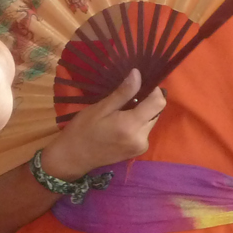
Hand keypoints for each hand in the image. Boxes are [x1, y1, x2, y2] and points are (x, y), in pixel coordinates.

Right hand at [40, 69, 165, 179]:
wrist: (73, 157)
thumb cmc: (82, 130)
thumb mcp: (100, 108)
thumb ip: (122, 93)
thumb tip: (138, 74)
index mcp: (131, 125)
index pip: (158, 103)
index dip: (153, 91)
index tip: (139, 85)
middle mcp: (141, 137)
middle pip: (156, 112)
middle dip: (145, 103)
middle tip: (124, 100)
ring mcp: (141, 146)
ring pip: (151, 121)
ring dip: (141, 113)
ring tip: (120, 113)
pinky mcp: (138, 151)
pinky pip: (144, 131)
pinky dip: (137, 124)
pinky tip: (120, 125)